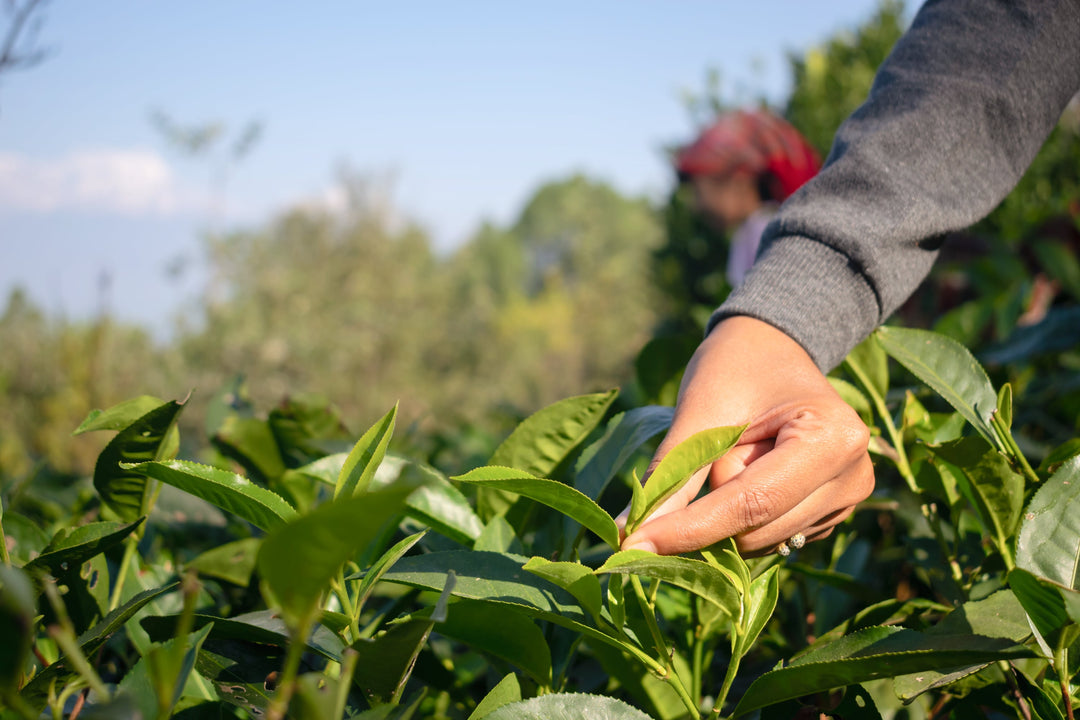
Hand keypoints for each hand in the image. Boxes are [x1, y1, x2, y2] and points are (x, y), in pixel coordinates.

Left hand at [620, 316, 873, 555]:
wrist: (772, 350)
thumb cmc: (736, 366)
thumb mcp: (700, 410)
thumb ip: (671, 474)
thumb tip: (626, 532)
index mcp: (832, 439)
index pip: (752, 503)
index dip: (690, 529)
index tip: (634, 545)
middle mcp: (853, 477)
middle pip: (755, 530)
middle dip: (711, 506)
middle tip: (716, 447)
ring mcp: (848, 502)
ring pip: (758, 543)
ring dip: (726, 511)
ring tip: (741, 453)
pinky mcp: (830, 517)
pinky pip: (767, 540)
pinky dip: (741, 518)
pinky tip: (750, 473)